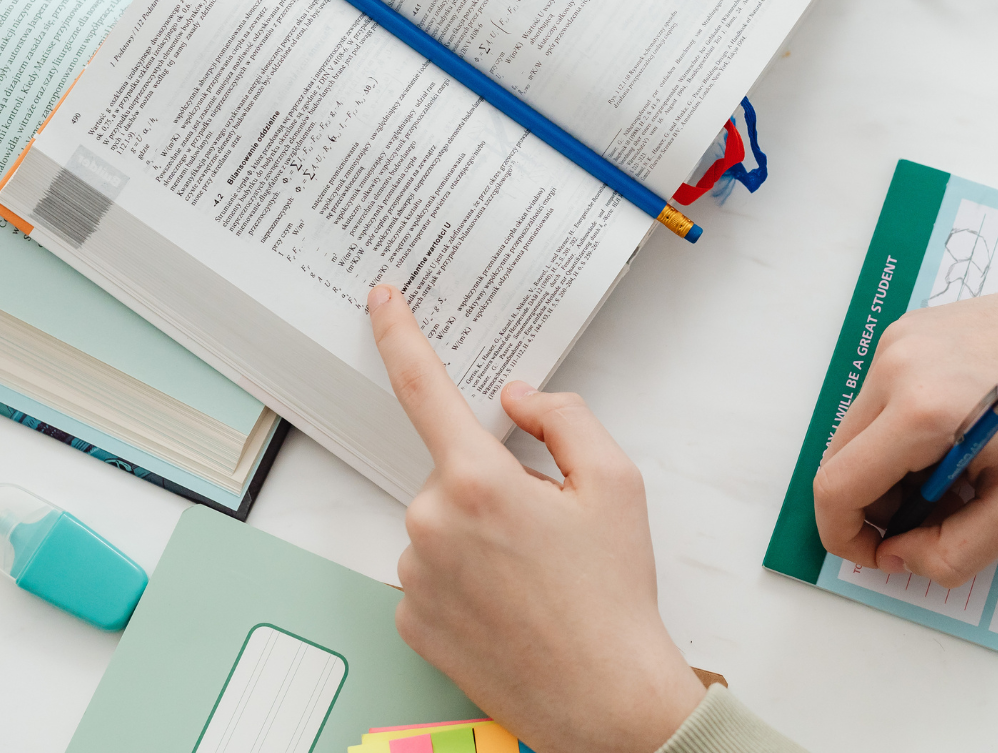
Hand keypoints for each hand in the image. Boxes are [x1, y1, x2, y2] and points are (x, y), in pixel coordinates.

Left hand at [368, 284, 705, 752]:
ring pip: (441, 524)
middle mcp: (430, 524)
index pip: (423, 387)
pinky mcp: (409, 618)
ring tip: (536, 577)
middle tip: (550, 531)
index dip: (398, 334)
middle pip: (454, 472)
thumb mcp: (616, 483)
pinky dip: (464, 577)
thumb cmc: (613, 594)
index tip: (381, 300)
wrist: (603, 697)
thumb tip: (517, 398)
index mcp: (477, 481)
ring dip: (479, 534)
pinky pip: (431, 572)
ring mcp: (413, 575)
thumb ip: (563, 417)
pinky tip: (508, 603)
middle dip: (495, 485)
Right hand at [812, 263, 997, 587]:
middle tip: (932, 519)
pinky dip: (902, 430)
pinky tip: (956, 436)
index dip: (847, 536)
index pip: (837, 488)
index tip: (882, 555)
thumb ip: (952, 552)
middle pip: (839, 458)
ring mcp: (899, 339)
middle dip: (874, 505)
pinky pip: (880, 395)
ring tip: (955, 475)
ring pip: (858, 429)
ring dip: (889, 468)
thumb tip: (901, 556)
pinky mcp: (911, 328)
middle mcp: (895, 365)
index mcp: (920, 411)